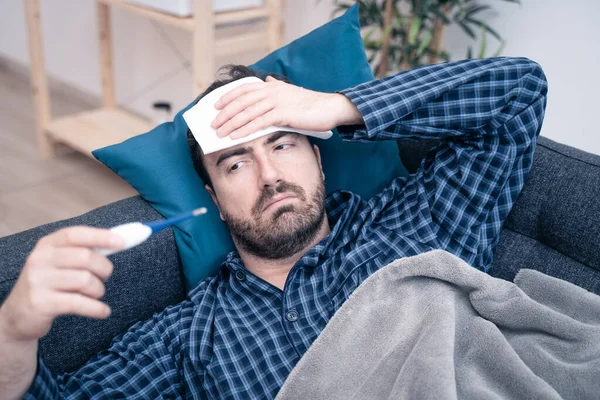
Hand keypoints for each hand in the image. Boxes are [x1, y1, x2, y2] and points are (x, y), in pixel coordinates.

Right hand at [0, 227, 123, 341]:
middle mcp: (40, 259)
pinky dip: (97, 308)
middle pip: (86, 257)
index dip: (101, 236)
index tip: (122, 242)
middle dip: (104, 268)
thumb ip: (83, 251)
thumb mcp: (59, 263)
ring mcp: (39, 281)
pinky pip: (80, 303)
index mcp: (47, 244)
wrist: (17, 316)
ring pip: (86, 280)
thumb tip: (119, 241)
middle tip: (104, 277)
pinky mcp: (41, 303)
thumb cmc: (48, 285)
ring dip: (98, 290)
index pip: (76, 234)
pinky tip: (103, 311)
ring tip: (95, 294)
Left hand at [211, 76, 362, 138]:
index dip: (228, 97)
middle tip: (213, 124)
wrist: (330, 108)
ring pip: (247, 112)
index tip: (215, 106)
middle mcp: (272, 91)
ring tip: (220, 133)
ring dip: (231, 123)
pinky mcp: (283, 114)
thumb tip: (267, 80)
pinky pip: (259, 122)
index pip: (244, 89)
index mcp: (272, 86)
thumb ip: (277, 87)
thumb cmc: (311, 104)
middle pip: (241, 101)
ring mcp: (277, 101)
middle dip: (225, 113)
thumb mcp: (291, 92)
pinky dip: (245, 129)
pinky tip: (236, 136)